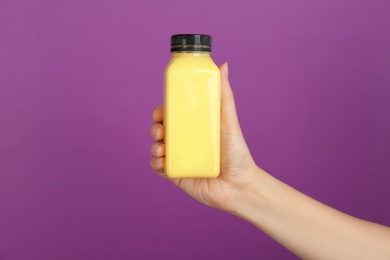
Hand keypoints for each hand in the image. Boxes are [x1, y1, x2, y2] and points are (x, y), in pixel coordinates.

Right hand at [150, 63, 258, 211]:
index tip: (161, 109)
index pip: (173, 115)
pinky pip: (159, 168)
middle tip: (160, 128)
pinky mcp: (177, 175)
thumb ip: (224, 94)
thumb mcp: (228, 121)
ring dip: (153, 144)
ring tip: (161, 146)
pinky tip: (161, 161)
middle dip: (155, 127)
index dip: (163, 111)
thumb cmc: (236, 153)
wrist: (239, 186)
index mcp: (194, 128)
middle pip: (161, 129)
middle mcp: (185, 142)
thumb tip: (223, 65)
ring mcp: (180, 158)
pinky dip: (155, 163)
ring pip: (157, 147)